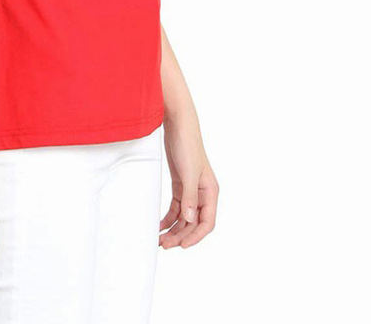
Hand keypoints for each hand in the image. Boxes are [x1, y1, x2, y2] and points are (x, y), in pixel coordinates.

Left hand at [158, 115, 218, 248]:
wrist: (177, 124)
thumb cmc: (187, 145)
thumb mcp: (188, 172)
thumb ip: (190, 197)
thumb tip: (191, 221)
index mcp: (210, 191)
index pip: (207, 222)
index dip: (196, 236)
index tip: (182, 246)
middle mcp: (202, 193)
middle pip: (194, 222)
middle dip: (181, 235)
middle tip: (164, 244)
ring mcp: (191, 189)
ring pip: (184, 217)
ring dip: (174, 229)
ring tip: (160, 240)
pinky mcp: (180, 184)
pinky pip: (176, 207)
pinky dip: (169, 218)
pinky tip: (160, 226)